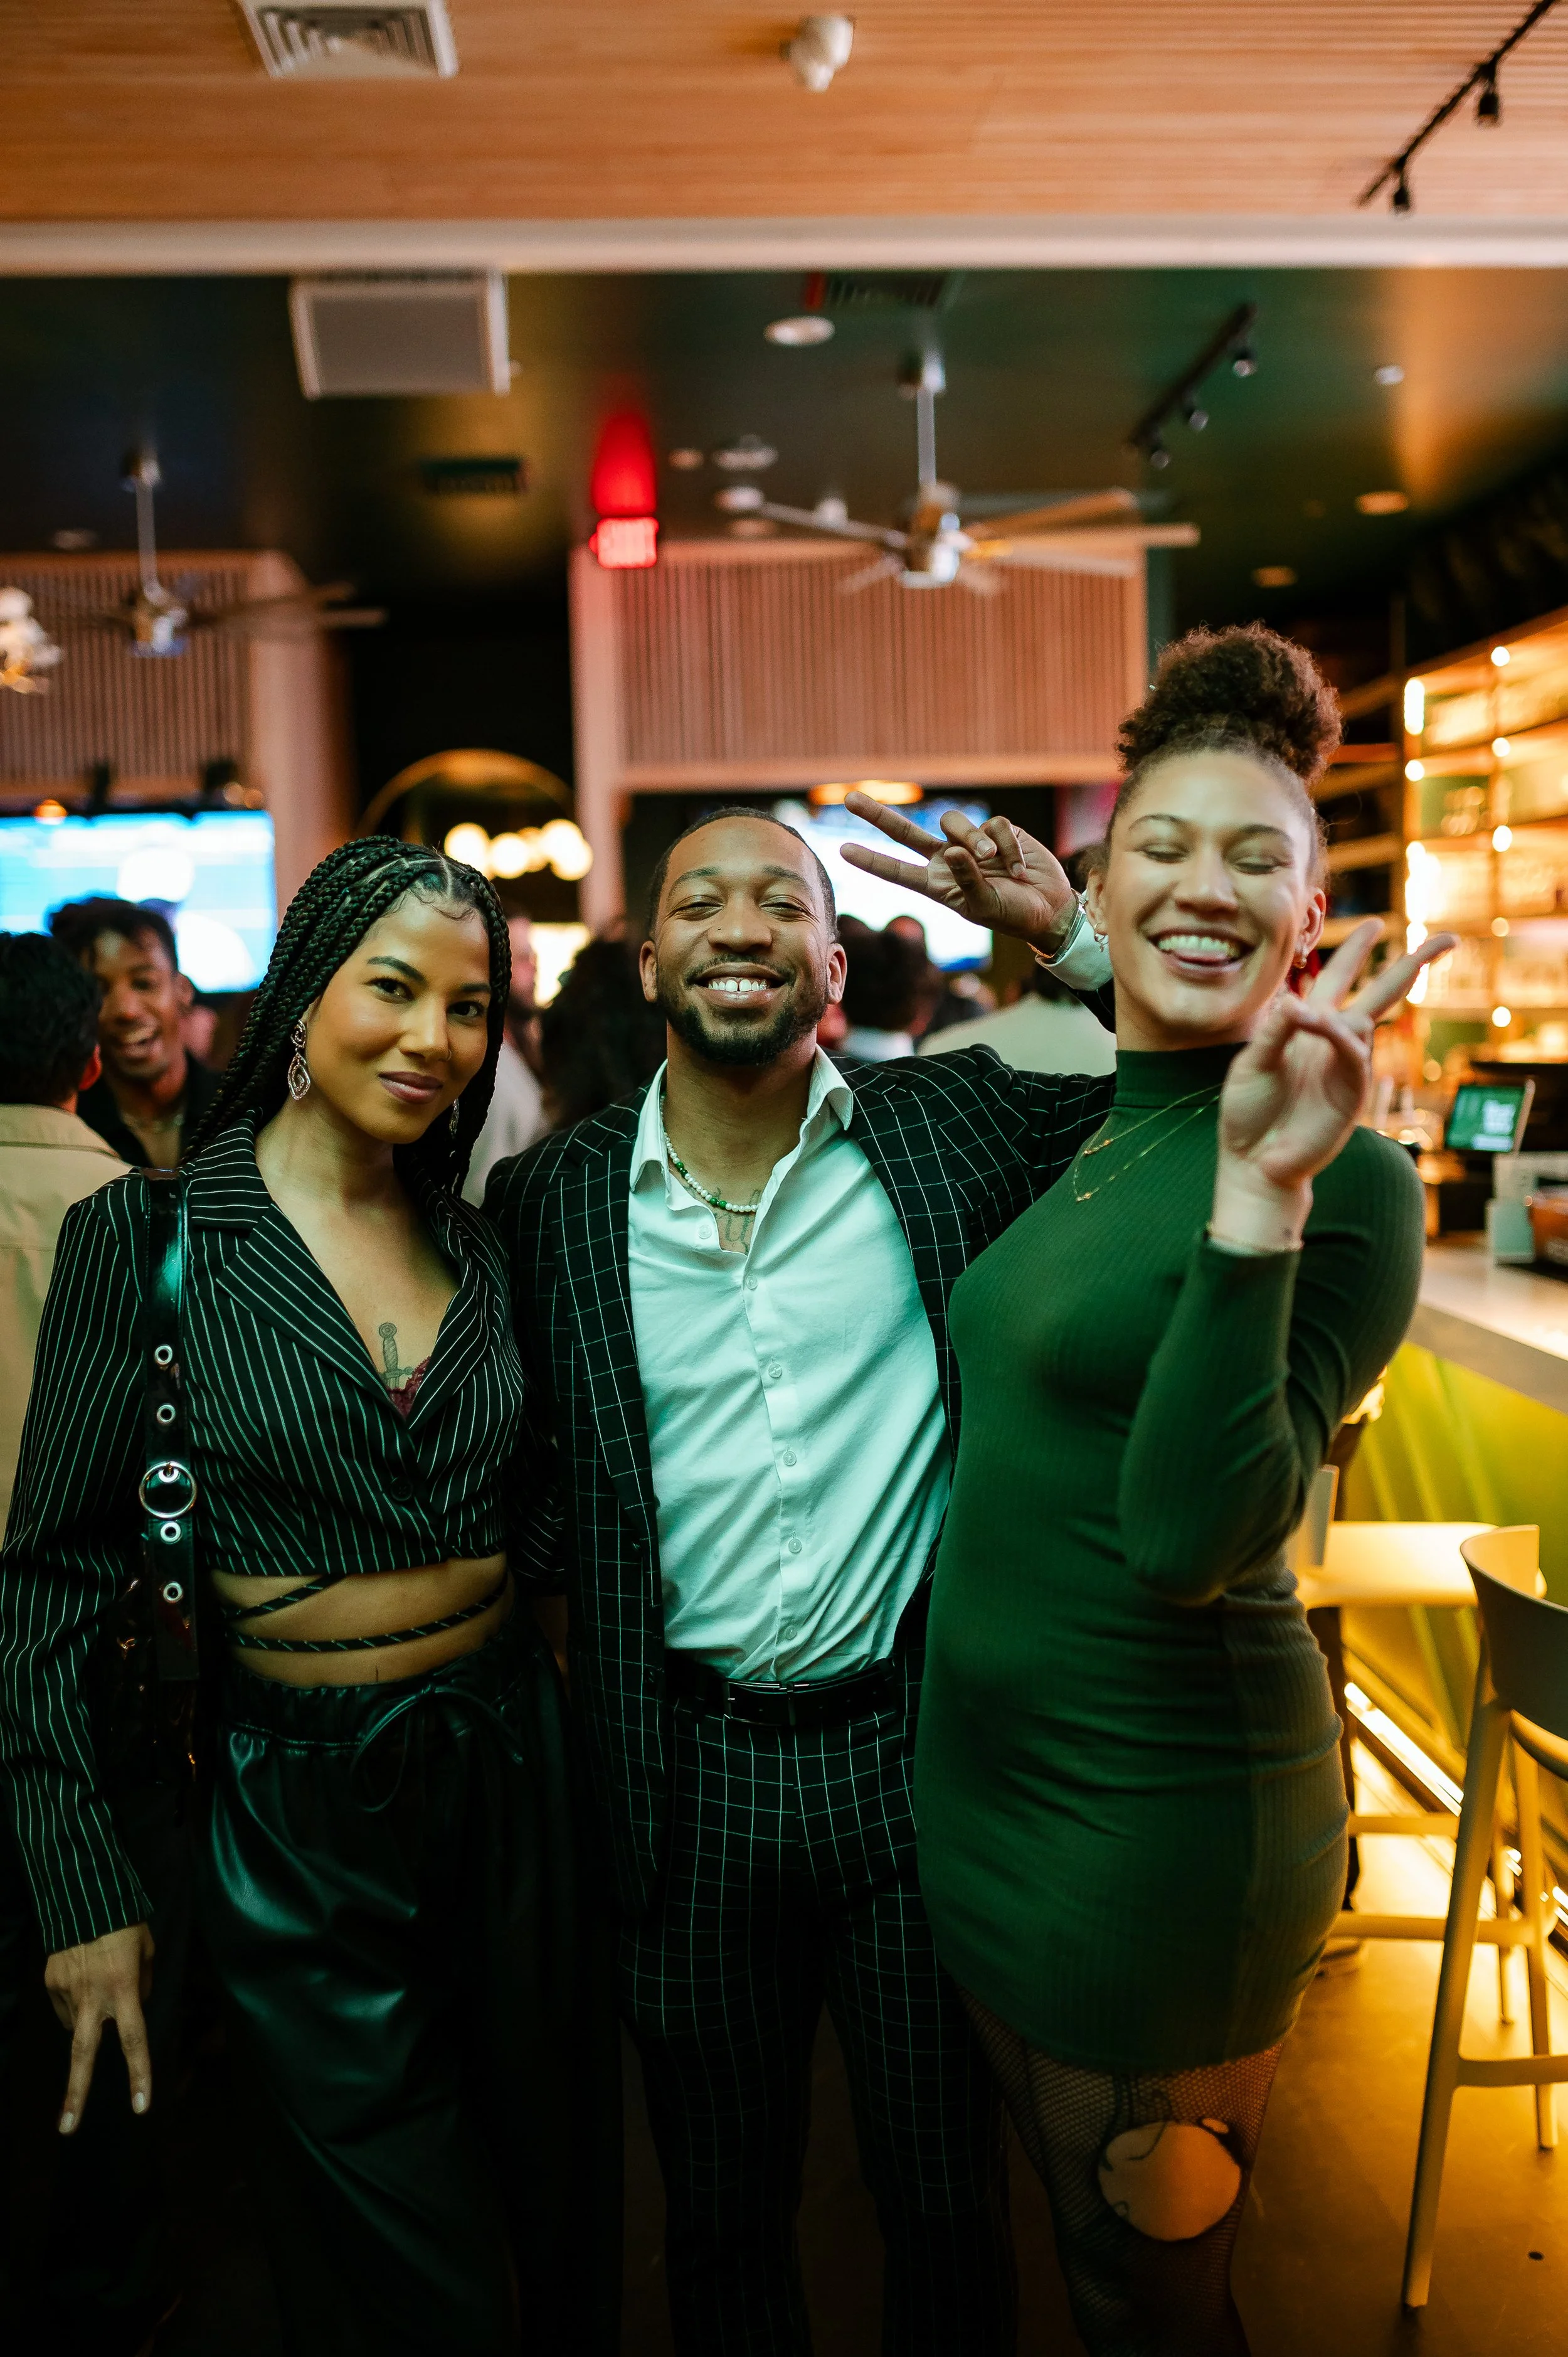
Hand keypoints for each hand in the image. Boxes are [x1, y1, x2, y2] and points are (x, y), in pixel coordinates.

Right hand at [44, 1922, 154, 2132]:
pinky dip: (75, 2000)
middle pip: (84, 2054)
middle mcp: (93, 1995)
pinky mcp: (50, 1983)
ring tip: (98, 1983)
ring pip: (76, 2024)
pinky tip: (82, 1977)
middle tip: (67, 2127)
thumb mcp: (147, 1950)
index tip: (139, 2107)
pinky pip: (64, 2004)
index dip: (138, 2074)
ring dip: (87, 2019)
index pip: (134, 2039)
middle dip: (76, 2094)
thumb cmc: (125, 1923)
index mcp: (124, 1988)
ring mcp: (67, 1991)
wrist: (85, 1895)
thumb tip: (134, 2009)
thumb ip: (143, 1985)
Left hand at [838, 792, 1078, 951]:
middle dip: (878, 816)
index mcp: (937, 885)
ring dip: (974, 840)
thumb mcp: (986, 906)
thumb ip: (967, 880)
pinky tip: (1018, 866)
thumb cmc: (1013, 915)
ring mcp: (970, 844)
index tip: (843, 851)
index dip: (872, 860)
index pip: (898, 871)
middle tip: (849, 799)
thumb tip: (954, 851)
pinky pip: (994, 825)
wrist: (1049, 908)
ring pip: (955, 823)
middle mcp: (947, 861)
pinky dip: (1007, 845)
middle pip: (906, 833)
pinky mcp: (997, 830)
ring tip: (995, 862)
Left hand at [1211, 921, 1457, 1250]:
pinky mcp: (1350, 1095)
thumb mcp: (1252, 1063)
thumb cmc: (1249, 1112)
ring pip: (1364, 1024)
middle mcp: (1333, 1044)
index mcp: (1308, 1029)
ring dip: (1337, 1015)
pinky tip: (1325, 1027)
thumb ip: (1274, 1031)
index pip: (1338, 979)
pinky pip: (1355, 1058)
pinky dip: (1340, 1039)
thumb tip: (1296, 1000)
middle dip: (1412, 965)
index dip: (1355, 952)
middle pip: (1381, 995)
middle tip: (1448, 938)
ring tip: (1305, 1022)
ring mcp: (1346, 1069)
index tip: (1375, 925)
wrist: (1251, 1162)